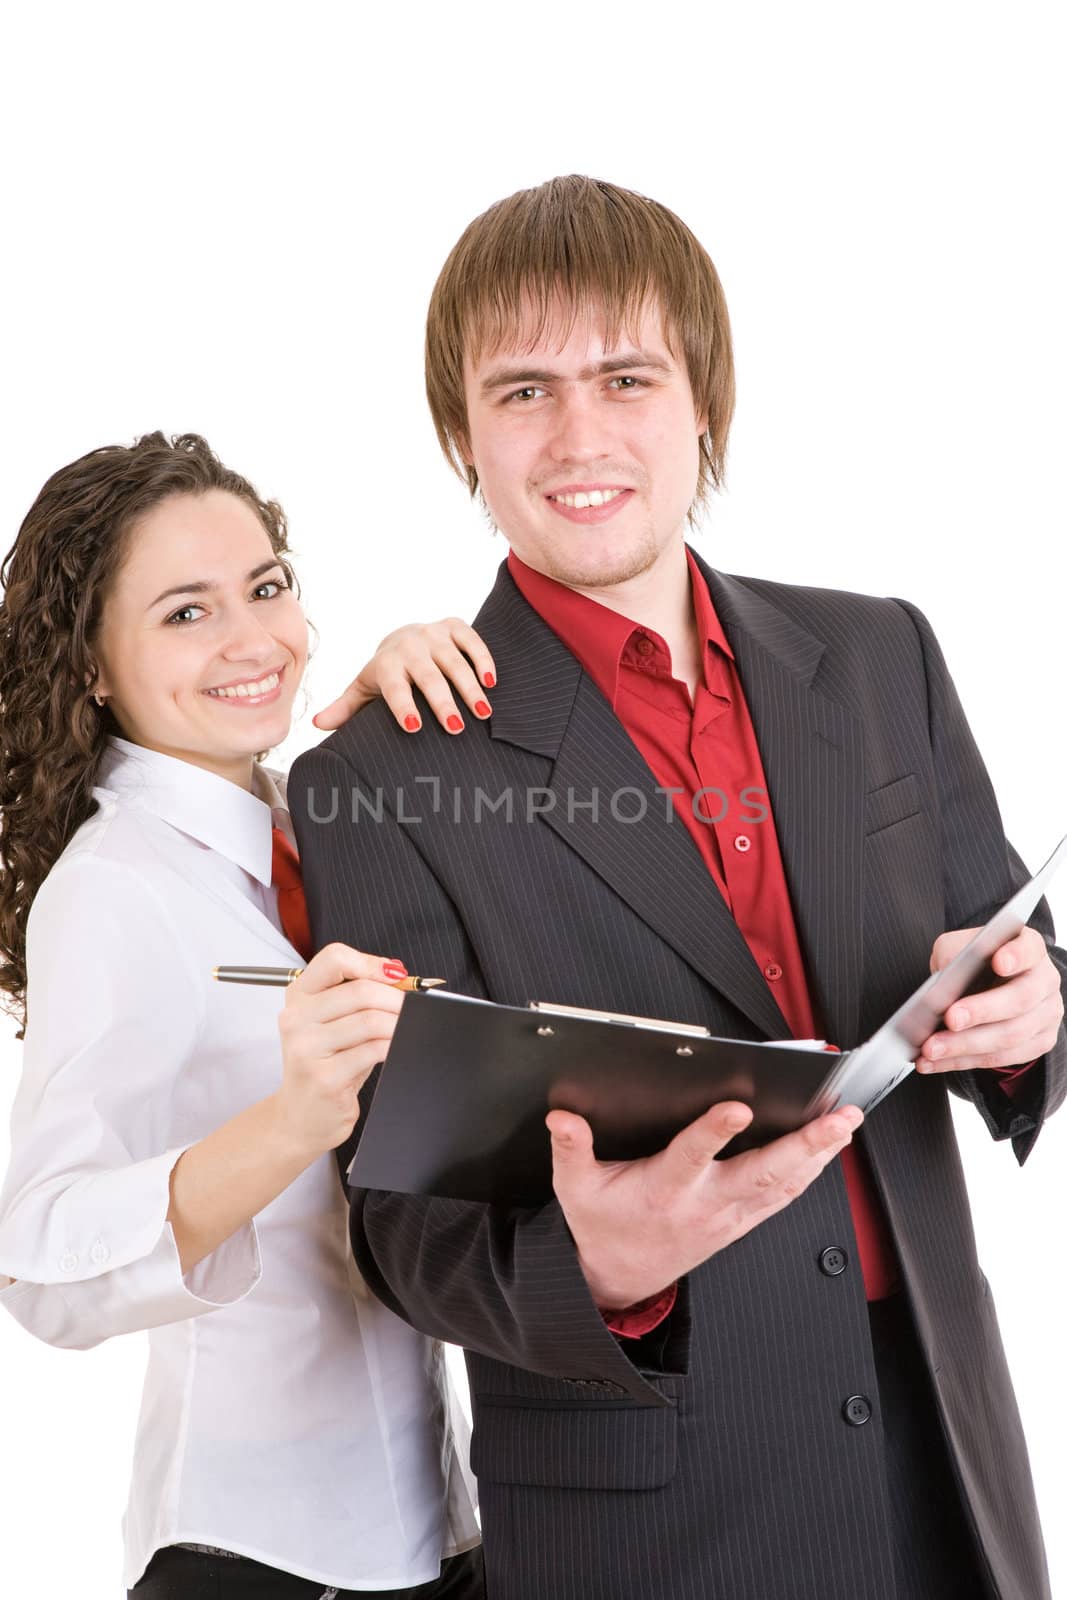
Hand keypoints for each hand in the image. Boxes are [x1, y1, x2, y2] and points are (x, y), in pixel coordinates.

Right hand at [274, 945, 404, 1156]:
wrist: (300, 1117)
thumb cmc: (326, 1065)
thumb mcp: (334, 1023)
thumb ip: (357, 995)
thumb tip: (398, 974)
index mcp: (298, 996)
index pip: (334, 958)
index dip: (371, 962)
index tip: (395, 975)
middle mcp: (296, 1018)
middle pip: (361, 991)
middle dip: (396, 998)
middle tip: (413, 1008)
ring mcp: (307, 1049)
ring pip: (370, 1020)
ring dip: (398, 1023)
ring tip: (408, 1029)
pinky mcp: (325, 1077)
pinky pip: (372, 1050)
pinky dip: (393, 1046)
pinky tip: (396, 1049)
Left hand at [312, 618, 496, 732]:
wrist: (402, 636)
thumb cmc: (386, 674)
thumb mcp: (364, 688)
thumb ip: (345, 707)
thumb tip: (318, 725)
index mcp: (386, 663)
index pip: (394, 686)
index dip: (402, 705)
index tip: (414, 727)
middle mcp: (410, 646)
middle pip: (428, 676)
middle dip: (442, 701)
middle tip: (456, 727)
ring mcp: (433, 635)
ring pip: (454, 660)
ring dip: (469, 686)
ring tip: (482, 712)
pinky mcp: (454, 626)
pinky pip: (472, 640)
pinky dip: (483, 659)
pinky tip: (491, 683)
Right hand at [547, 1100, 862, 1310]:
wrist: (618, 1279)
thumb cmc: (602, 1227)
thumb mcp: (575, 1189)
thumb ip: (570, 1150)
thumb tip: (561, 1118)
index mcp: (665, 1190)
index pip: (692, 1156)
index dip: (713, 1132)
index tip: (736, 1107)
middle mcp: (705, 1203)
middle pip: (762, 1173)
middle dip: (803, 1145)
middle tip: (834, 1119)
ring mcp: (729, 1216)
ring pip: (784, 1185)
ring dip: (819, 1155)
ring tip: (846, 1125)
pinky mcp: (741, 1221)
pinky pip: (784, 1197)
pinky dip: (811, 1173)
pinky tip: (830, 1151)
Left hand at [916, 925, 1063, 1073]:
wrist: (989, 984)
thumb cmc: (973, 962)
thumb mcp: (958, 947)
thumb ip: (952, 956)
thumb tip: (940, 986)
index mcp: (1030, 949)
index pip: (1029, 949)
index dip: (1016, 956)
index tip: (998, 962)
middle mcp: (1044, 981)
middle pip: (1020, 999)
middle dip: (982, 1011)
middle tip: (950, 1018)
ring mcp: (1046, 1015)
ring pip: (1010, 1036)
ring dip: (965, 1045)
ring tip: (931, 1048)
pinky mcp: (1038, 1044)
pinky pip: (1001, 1058)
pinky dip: (964, 1061)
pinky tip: (936, 1061)